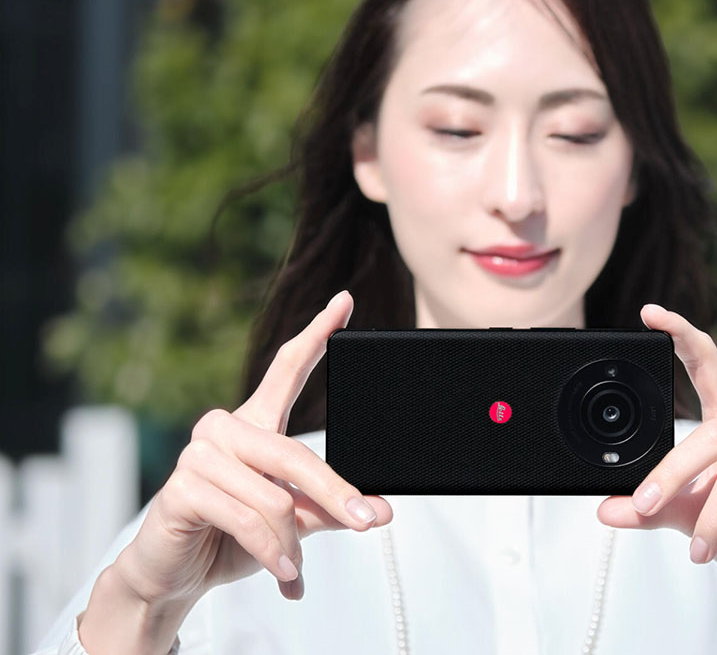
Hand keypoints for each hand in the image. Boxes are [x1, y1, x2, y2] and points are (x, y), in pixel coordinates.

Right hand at [112, 290, 392, 604]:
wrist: (174, 577)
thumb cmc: (230, 539)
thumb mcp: (292, 522)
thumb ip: (331, 508)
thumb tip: (380, 511)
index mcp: (253, 425)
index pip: (287, 369)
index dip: (317, 334)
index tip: (345, 302)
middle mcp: (224, 428)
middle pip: (294, 452)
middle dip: (336, 493)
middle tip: (369, 521)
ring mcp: (199, 455)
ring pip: (274, 496)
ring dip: (291, 542)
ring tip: (292, 568)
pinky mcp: (182, 488)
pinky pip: (247, 518)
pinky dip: (270, 551)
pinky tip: (282, 574)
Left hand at [596, 304, 716, 595]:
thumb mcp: (687, 514)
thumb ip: (650, 508)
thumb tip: (605, 510)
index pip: (706, 363)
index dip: (680, 333)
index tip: (649, 313)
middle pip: (713, 432)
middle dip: (674, 473)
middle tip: (645, 505)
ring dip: (711, 517)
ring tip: (697, 549)